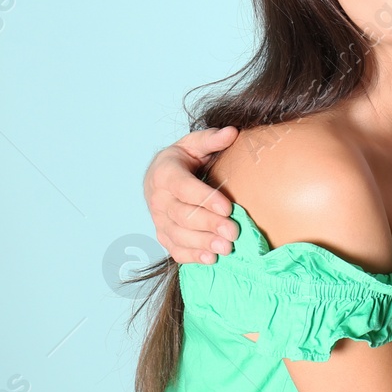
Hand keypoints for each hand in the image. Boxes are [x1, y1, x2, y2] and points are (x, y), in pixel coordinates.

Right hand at [143, 126, 239, 264]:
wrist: (162, 177)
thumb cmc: (184, 159)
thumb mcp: (195, 144)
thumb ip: (212, 139)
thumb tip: (232, 132)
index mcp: (164, 173)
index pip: (183, 188)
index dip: (204, 198)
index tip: (228, 208)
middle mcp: (157, 198)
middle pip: (182, 215)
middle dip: (208, 224)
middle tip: (234, 232)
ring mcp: (159, 219)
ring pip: (177, 235)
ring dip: (202, 243)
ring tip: (227, 248)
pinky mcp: (163, 234)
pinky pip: (174, 249)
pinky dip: (191, 256)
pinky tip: (211, 258)